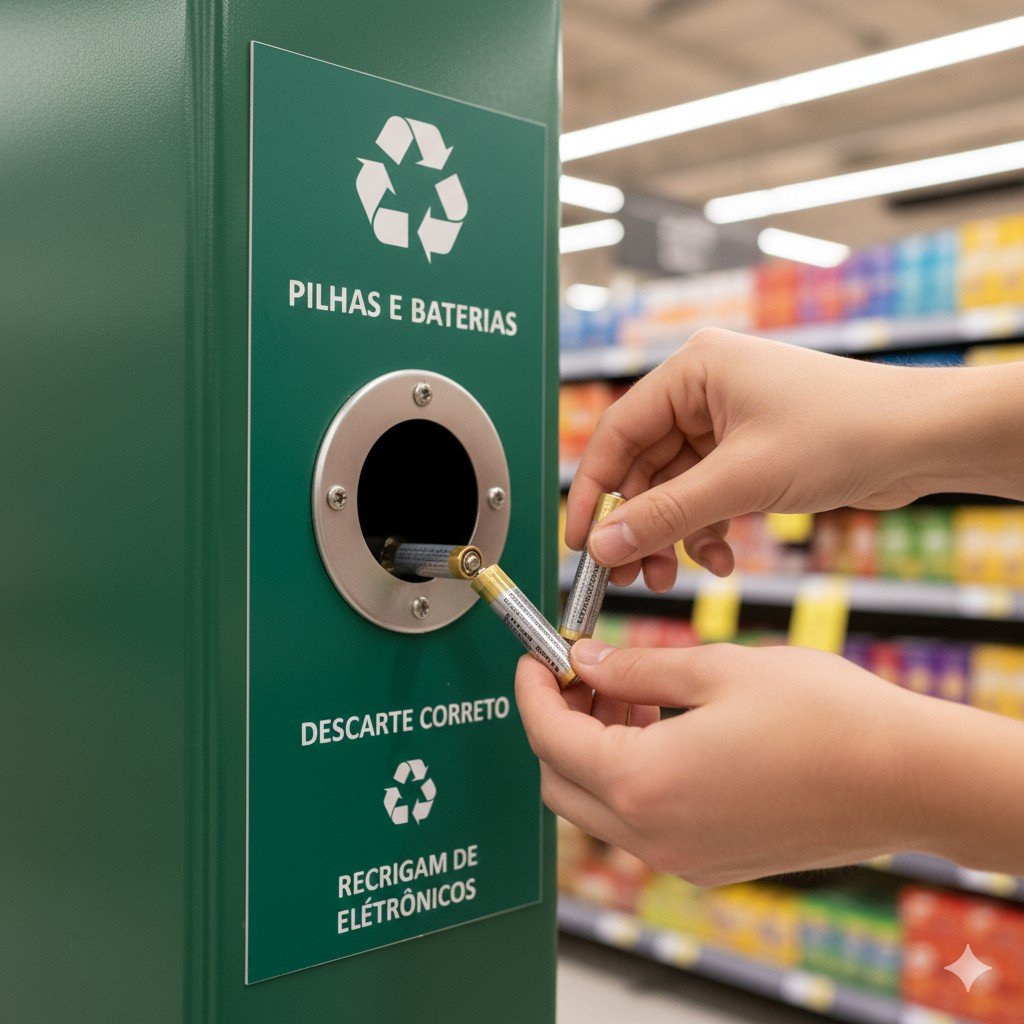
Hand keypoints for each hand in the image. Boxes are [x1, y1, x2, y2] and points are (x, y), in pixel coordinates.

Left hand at [517, 640, 938, 884]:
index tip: (536, 657)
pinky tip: (664, 726)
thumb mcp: (716, 667)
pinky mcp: (711, 862)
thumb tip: (584, 661)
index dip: (532, 689)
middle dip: (557, 722)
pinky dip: (630, 775)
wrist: (907, 778)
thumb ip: (634, 666)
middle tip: (583, 671)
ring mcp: (683, 857)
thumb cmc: (824, 719)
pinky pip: (641, 822)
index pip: (548, 737)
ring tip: (630, 689)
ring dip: (594, 748)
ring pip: (597, 805)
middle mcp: (654, 835)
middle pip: (559, 781)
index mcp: (643, 783)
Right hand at [566, 329, 1021, 588]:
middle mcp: (705, 391)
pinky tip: (722, 558)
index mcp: (693, 370)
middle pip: (643, 466)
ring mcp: (729, 422)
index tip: (580, 541)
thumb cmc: (846, 430)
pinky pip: (706, 495)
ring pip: (674, 488)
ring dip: (673, 535)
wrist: (924, 440)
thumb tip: (604, 546)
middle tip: (628, 573)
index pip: (618, 433)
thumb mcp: (741, 479)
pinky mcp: (751, 451)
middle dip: (639, 525)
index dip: (593, 492)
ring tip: (674, 576)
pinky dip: (707, 530)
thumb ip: (665, 515)